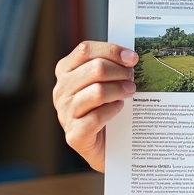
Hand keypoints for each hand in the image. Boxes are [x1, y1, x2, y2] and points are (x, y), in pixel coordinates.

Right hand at [52, 42, 137, 171]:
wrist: (108, 145)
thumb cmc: (107, 104)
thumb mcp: (105, 80)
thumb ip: (111, 64)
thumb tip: (130, 57)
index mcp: (66, 71)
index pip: (85, 50)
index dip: (112, 50)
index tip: (133, 58)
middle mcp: (61, 91)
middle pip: (96, 69)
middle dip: (121, 72)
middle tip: (132, 79)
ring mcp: (65, 113)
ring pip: (98, 92)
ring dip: (120, 90)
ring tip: (130, 92)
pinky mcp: (74, 135)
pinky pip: (97, 117)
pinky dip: (113, 110)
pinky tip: (119, 108)